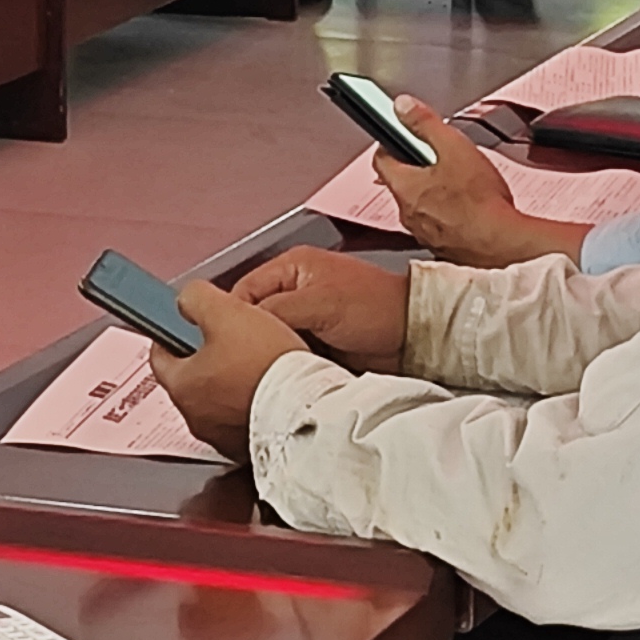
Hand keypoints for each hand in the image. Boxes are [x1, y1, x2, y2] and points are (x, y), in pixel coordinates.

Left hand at [146, 278, 310, 458]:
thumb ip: (196, 300)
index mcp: (181, 384)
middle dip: (209, 358)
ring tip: (260, 366)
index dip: (171, 334)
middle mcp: (196, 417)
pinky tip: (273, 392)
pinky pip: (245, 421)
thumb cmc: (267, 367)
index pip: (160, 356)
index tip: (183, 326)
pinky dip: (253, 406)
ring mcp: (223, 437)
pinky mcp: (250, 448)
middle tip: (232, 341)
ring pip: (220, 402)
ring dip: (233, 384)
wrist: (307, 411)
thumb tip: (186, 300)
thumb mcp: (226, 311)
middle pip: (192, 379)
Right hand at [223, 243, 410, 366]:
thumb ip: (275, 309)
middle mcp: (295, 289)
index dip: (233, 315)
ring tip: (267, 369)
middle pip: (255, 315)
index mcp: (292, 266)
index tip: (226, 340)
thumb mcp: (318, 303)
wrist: (413, 337)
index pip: (244, 289)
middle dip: (251, 337)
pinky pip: (289, 351)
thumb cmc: (376, 308)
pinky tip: (285, 373)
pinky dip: (287, 362)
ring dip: (271, 352)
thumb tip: (242, 322)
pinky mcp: (316, 340)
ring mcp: (306, 316)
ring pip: (270, 337)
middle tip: (246, 359)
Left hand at [373, 97, 570, 266]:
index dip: (392, 143)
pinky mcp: (444, 247)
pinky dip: (450, 215)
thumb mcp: (454, 147)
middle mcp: (408, 213)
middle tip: (440, 158)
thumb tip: (403, 107)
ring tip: (462, 184)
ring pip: (422, 205)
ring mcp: (424, 233)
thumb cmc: (479, 203)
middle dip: (418, 168)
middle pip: (402, 182)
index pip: (382, 159)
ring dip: (435, 193)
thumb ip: (426, 124)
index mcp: (404, 186)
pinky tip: (471, 209)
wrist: (502, 246)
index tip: (402, 136)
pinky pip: (440, 225)